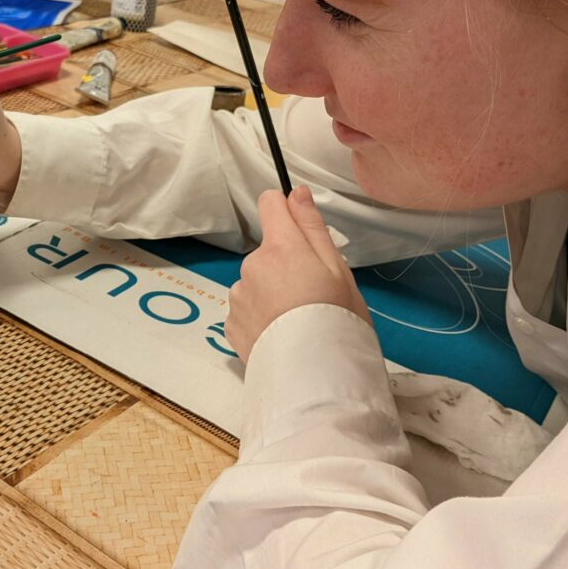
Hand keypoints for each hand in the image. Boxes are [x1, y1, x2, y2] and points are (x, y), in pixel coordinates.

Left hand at [226, 186, 370, 361]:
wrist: (313, 375)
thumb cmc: (336, 319)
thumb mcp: (337, 269)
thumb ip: (312, 228)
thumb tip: (296, 193)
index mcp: (280, 247)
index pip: (270, 204)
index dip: (285, 211)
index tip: (299, 228)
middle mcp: (251, 266)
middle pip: (268, 251)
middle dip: (285, 265)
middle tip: (312, 296)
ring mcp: (238, 296)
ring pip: (256, 282)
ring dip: (271, 294)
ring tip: (296, 321)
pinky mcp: (231, 324)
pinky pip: (247, 310)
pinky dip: (260, 318)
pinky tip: (280, 335)